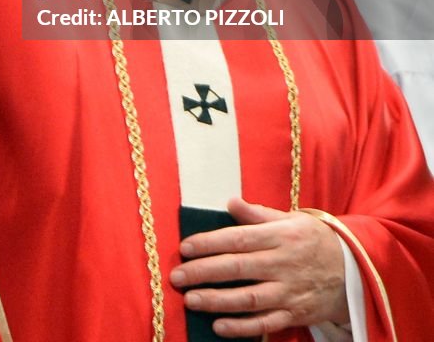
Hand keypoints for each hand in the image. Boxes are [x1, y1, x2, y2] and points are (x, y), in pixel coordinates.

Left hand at [169, 197, 348, 336]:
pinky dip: (242, 328)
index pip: (238, 238)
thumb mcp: (290, 219)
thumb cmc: (313, 239)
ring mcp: (289, 292)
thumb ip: (258, 214)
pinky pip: (265, 324)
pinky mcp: (295, 314)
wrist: (353, 270)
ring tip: (191, 300)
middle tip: (177, 276)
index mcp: (280, 236)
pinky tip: (219, 326)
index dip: (210, 243)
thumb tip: (230, 202)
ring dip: (217, 301)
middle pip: (238, 268)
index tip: (185, 247)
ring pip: (248, 299)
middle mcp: (283, 264)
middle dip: (204, 272)